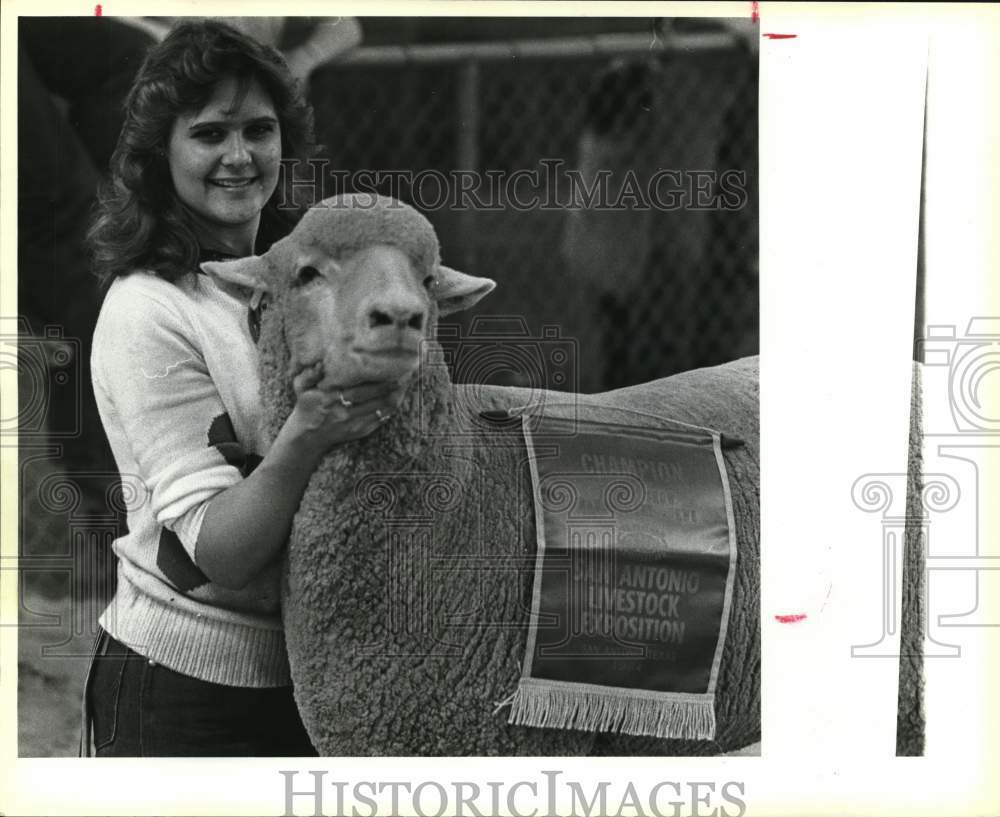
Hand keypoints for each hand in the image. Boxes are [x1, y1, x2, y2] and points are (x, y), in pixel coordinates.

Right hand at [287, 362, 405, 451]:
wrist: (307, 437)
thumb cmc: (306, 407)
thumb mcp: (300, 387)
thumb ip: (309, 373)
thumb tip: (321, 364)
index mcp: (330, 398)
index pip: (359, 386)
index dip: (377, 378)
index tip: (390, 367)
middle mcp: (343, 412)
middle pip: (375, 397)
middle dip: (391, 385)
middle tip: (405, 372)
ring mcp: (353, 423)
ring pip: (381, 408)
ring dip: (395, 396)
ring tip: (405, 383)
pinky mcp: (360, 431)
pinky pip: (381, 419)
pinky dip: (391, 408)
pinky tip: (398, 397)